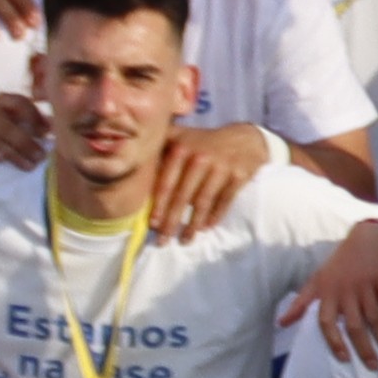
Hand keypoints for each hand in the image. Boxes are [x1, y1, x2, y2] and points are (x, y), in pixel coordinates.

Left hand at [144, 119, 278, 240]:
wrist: (245, 139)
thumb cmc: (205, 142)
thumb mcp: (181, 136)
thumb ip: (159, 144)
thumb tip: (133, 161)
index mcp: (181, 149)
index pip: (166, 183)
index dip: (159, 206)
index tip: (152, 225)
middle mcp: (200, 158)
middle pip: (183, 197)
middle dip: (171, 222)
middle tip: (163, 241)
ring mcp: (220, 167)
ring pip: (203, 202)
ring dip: (192, 224)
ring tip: (185, 240)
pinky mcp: (238, 176)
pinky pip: (224, 201)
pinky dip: (215, 216)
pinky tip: (206, 227)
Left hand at [302, 217, 377, 362]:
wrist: (367, 237)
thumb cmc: (340, 262)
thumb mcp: (317, 279)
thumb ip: (301, 303)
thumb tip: (281, 323)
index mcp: (328, 292)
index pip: (326, 322)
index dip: (334, 342)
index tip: (344, 358)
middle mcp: (346, 291)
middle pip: (354, 326)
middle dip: (364, 348)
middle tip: (373, 367)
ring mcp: (367, 286)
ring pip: (375, 319)